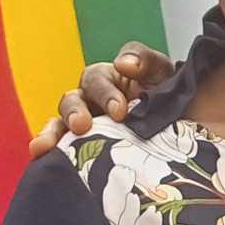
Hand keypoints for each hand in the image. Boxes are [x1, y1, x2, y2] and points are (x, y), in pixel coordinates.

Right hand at [29, 43, 177, 156]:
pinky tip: (42, 162)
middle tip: (83, 126)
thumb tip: (123, 64)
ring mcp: (85, 130)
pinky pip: (61, 153)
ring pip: (60, 127)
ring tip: (44, 147)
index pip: (97, 79)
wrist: (182, 133)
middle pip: (72, 101)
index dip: (105, 93)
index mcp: (107, 82)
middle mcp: (90, 103)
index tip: (120, 111)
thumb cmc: (169, 99)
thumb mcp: (163, 74)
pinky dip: (50, 156)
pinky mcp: (82, 153)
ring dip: (51, 134)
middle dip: (75, 113)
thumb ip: (146, 61)